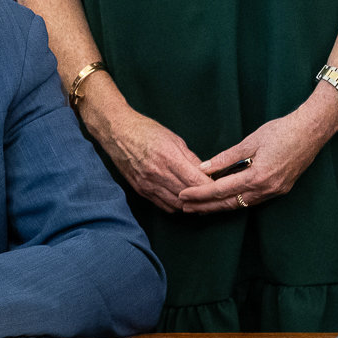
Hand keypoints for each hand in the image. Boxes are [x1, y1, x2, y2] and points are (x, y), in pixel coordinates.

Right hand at [81, 91, 213, 213]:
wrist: (117, 133)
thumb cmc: (146, 131)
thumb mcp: (174, 139)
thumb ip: (191, 158)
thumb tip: (205, 172)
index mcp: (169, 158)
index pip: (196, 181)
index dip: (211, 187)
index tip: (220, 186)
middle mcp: (158, 174)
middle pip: (188, 195)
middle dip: (204, 198)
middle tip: (215, 197)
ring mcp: (148, 184)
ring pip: (177, 205)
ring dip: (191, 205)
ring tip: (201, 201)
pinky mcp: (141, 190)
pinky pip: (163, 205)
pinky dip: (176, 206)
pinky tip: (183, 201)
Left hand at [176, 92, 337, 212]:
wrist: (312, 130)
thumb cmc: (282, 130)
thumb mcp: (251, 141)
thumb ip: (226, 157)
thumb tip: (204, 168)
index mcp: (257, 176)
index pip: (221, 190)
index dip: (200, 194)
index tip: (183, 196)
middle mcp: (266, 189)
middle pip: (230, 204)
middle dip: (206, 207)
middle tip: (186, 208)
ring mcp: (275, 191)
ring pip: (241, 204)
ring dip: (220, 206)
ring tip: (200, 207)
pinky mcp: (280, 189)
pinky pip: (253, 200)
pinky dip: (236, 200)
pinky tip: (224, 199)